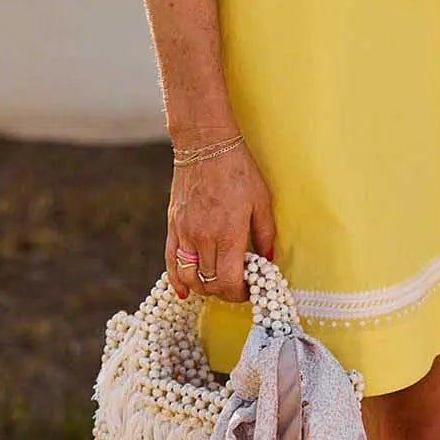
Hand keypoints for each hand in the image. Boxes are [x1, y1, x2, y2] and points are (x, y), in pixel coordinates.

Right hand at [166, 137, 276, 303]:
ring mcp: (185, 233)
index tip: (247, 289)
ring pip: (188, 277)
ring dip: (203, 288)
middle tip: (236, 286)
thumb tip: (268, 260)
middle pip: (209, 284)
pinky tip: (183, 290)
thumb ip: (266, 234)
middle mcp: (203, 238)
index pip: (228, 282)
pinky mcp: (173, 226)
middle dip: (224, 292)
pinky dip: (176, 280)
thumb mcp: (262, 200)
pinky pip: (170, 261)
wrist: (205, 145)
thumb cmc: (238, 170)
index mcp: (228, 234)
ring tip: (215, 284)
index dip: (238, 294)